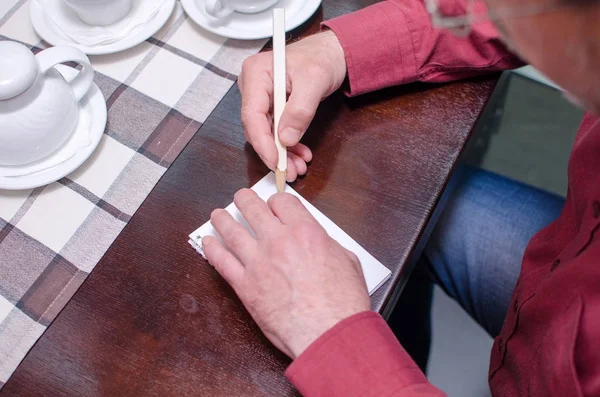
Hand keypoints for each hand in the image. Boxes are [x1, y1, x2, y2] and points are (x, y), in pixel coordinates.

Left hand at [202, 189, 369, 358]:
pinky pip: (222, 262)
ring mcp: (258, 263)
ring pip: (231, 231)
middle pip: (253, 208)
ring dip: (222, 219)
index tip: (273, 206)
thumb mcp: (347, 261)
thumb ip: (327, 245)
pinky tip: (209, 242)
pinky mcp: (245, 286)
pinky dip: (212, 249)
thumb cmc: (343, 303)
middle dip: (245, 199)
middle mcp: (278, 241)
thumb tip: (319, 242)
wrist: (329, 333)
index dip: (276, 201)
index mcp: (305, 231)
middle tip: (241, 198)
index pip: (282, 202)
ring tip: (217, 215)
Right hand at [238, 31, 346, 181]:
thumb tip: (286, 137)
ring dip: (282, 153)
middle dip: (273, 152)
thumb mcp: (314, 81)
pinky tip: (300, 154)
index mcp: (256, 73)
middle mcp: (253, 86)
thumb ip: (300, 110)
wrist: (332, 54)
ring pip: (266, 134)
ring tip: (298, 166)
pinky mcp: (271, 107)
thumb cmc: (321, 58)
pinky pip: (275, 131)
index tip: (275, 161)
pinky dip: (287, 145)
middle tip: (290, 171)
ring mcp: (261, 98)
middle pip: (256, 128)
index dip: (262, 142)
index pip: (251, 114)